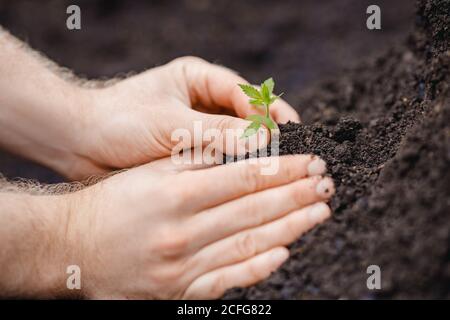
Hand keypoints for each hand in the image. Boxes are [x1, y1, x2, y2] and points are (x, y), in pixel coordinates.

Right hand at [63, 155, 332, 298]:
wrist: (74, 249)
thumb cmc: (112, 203)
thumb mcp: (148, 172)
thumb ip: (194, 162)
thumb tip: (242, 150)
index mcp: (174, 194)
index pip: (243, 177)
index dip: (282, 168)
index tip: (310, 161)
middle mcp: (181, 232)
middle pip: (253, 209)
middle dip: (296, 194)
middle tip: (326, 183)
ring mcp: (182, 266)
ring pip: (248, 244)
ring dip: (290, 227)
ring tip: (318, 211)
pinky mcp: (178, 291)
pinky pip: (227, 280)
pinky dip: (258, 266)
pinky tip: (284, 250)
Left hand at [70, 57, 299, 178]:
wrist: (79, 143)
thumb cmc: (118, 121)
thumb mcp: (170, 124)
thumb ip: (217, 132)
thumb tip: (263, 140)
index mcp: (197, 78)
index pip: (245, 92)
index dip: (267, 113)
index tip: (285, 134)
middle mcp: (201, 100)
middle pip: (246, 113)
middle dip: (267, 131)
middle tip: (290, 153)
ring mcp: (197, 125)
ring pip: (236, 136)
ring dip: (252, 151)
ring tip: (274, 169)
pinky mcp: (189, 148)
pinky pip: (220, 155)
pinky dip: (233, 165)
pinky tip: (246, 179)